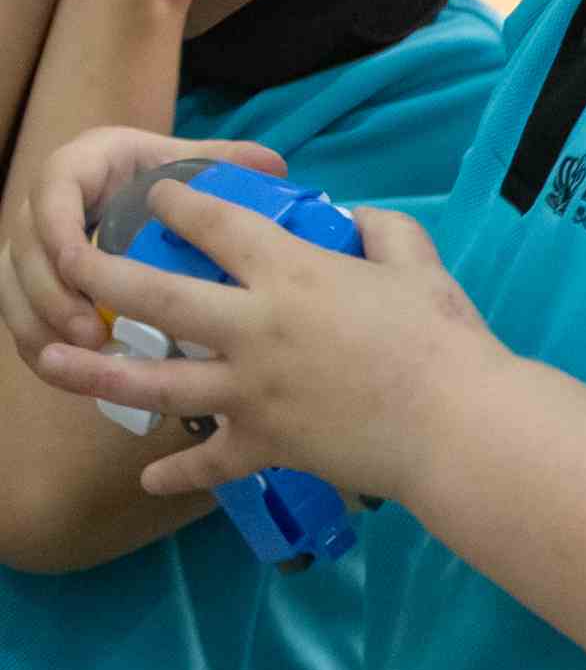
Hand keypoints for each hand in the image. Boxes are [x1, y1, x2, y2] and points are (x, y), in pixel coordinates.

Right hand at [10, 125, 261, 357]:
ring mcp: (31, 243)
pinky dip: (37, 341)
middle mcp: (43, 203)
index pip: (53, 190)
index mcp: (79, 165)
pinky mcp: (30, 278)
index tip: (78, 262)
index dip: (57, 227)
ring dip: (41, 323)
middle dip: (50, 292)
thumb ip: (222, 160)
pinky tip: (69, 372)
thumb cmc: (160, 173)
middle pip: (24, 248)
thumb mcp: (184, 160)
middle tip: (89, 332)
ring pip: (12, 286)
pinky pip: (18, 312)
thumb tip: (273, 164)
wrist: (132, 183)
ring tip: (86, 357)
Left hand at [35, 174, 499, 504]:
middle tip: (68, 263)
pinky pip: (209, 461)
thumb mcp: (420, 266)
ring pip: (153, 382)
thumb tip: (359, 219)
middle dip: (102, 274)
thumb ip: (385, 231)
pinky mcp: (261, 443)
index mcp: (292, 275)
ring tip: (47, 360)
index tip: (154, 193)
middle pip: (156, 296)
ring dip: (94, 372)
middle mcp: (252, 328)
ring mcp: (248, 391)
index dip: (179, 201)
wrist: (455, 424)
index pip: (217, 224)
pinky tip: (151, 476)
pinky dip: (178, 471)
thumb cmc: (443, 339)